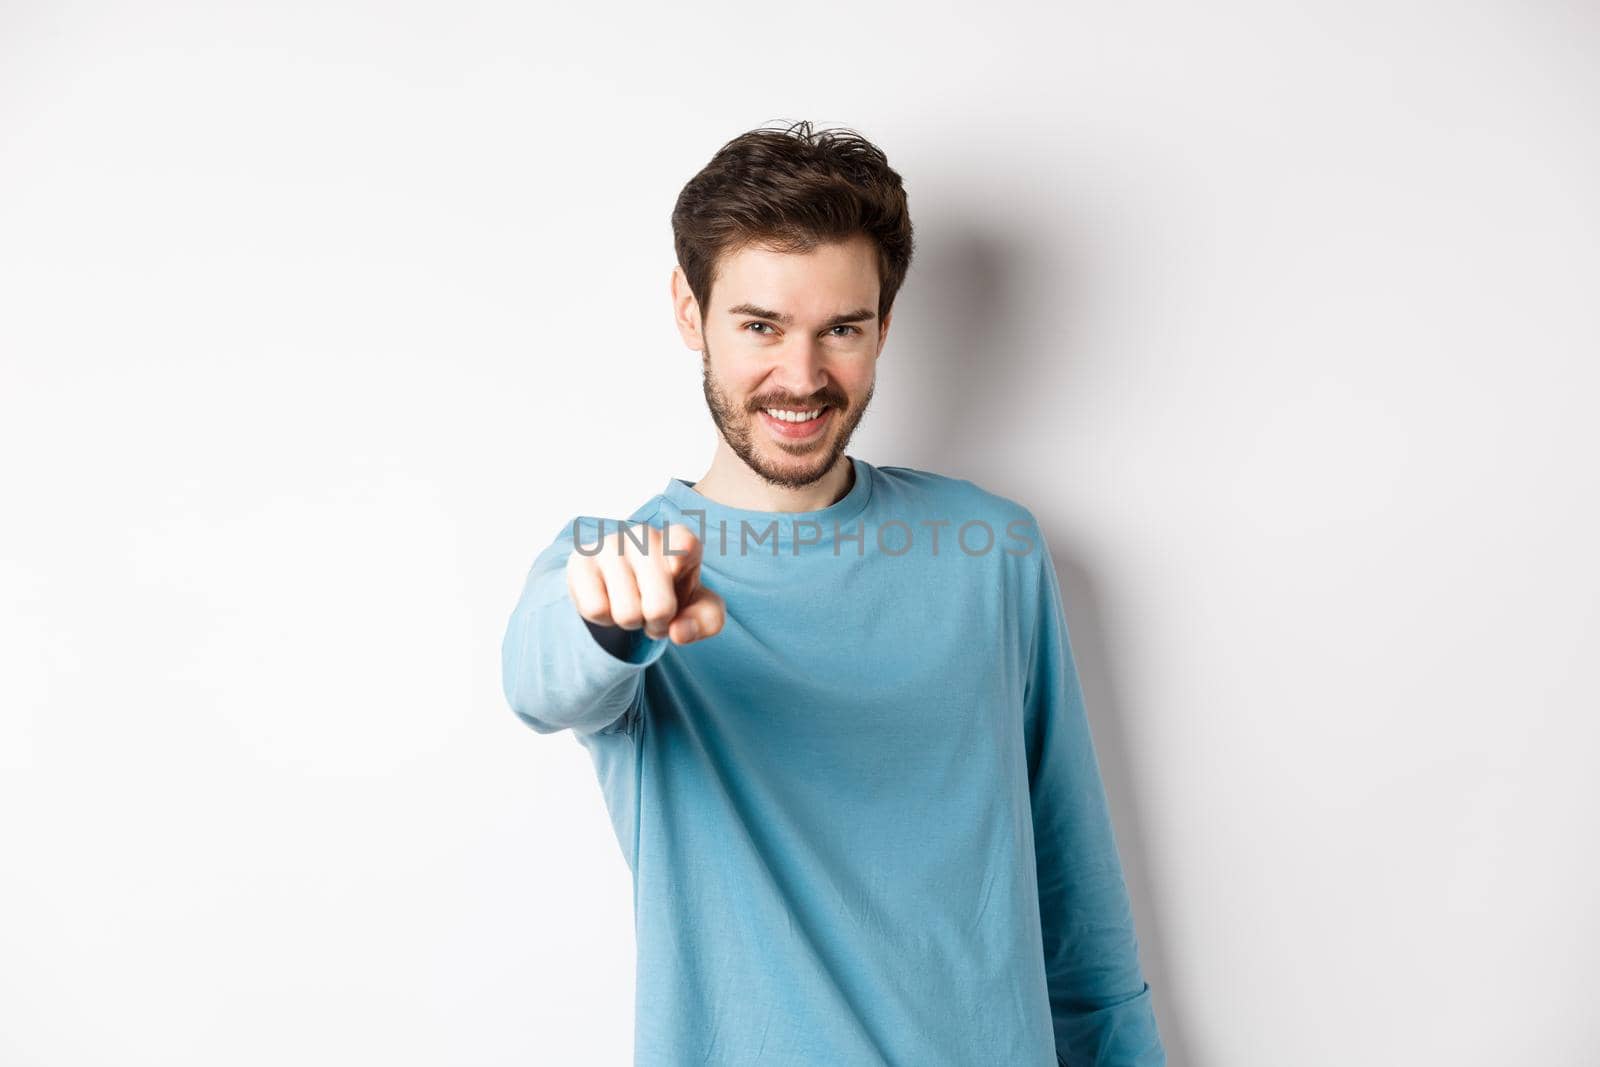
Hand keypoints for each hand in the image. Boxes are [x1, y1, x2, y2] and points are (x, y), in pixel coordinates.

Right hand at [566, 521, 724, 644]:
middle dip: (660, 623)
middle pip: (659, 606)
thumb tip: (679, 632)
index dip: (680, 553)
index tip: (677, 564)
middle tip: (656, 614)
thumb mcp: (698, 608)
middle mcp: (644, 536)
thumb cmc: (670, 592)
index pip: (683, 542)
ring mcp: (610, 545)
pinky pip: (596, 610)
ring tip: (633, 606)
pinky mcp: (580, 562)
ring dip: (632, 623)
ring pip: (627, 613)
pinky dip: (605, 619)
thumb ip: (707, 619)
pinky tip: (609, 601)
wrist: (625, 586)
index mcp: (679, 541)